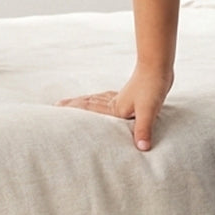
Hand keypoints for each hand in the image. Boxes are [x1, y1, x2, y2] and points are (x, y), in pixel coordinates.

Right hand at [56, 65, 173, 150]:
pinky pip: (111, 97)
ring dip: (87, 101)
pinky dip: (104, 99)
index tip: (56, 107)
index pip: (89, 109)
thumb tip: (142, 148)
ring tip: (77, 102)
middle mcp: (115, 102)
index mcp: (115, 108)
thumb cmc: (152, 86)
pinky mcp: (131, 94)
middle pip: (90, 103)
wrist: (159, 66)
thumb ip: (143, 129)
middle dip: (74, 104)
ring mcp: (122, 97)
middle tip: (58, 104)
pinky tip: (107, 99)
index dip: (73, 108)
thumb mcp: (148, 110)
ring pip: (99, 100)